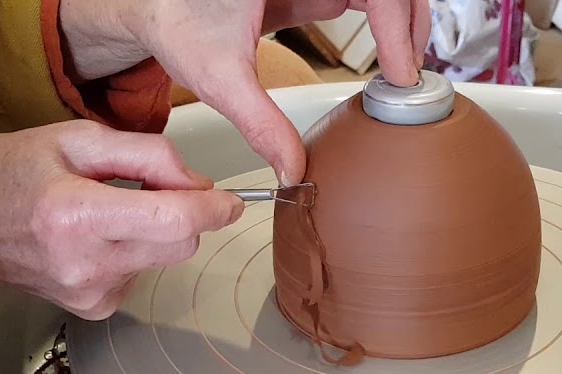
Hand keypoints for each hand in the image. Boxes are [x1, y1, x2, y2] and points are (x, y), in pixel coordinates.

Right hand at [0, 120, 242, 318]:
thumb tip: (197, 181)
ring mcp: (90, 293)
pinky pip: (141, 275)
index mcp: (77, 214)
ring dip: (154, 232)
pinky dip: (132, 252)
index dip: (212, 209)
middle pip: (179, 245)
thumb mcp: (72, 139)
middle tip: (154, 188)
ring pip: (163, 260)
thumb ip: (144, 154)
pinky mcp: (93, 308)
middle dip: (183, 215)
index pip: (172, 221)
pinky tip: (93, 239)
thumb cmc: (7, 174)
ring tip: (105, 211)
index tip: (230, 201)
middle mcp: (86, 263)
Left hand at [59, 0, 431, 184]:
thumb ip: (260, 125)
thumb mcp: (219, 78)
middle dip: (410, 24)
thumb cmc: (176, 21)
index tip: (398, 71)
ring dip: (402, 23)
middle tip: (407, 76)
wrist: (151, 6)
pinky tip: (387, 58)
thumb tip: (293, 169)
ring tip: (402, 69)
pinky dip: (385, 23)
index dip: (397, 26)